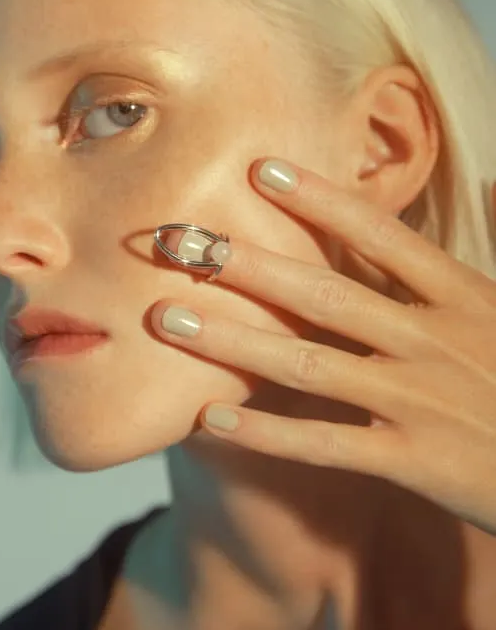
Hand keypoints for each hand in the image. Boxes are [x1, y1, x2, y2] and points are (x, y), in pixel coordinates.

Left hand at [151, 158, 495, 534]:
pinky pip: (325, 443)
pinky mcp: (415, 461)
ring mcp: (421, 401)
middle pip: (324, 293)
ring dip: (233, 339)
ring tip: (167, 319)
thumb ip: (493, 242)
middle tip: (176, 241)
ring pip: (309, 363)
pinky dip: (266, 432)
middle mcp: (435, 340)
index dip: (320, 200)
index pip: (382, 237)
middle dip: (244, 264)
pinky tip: (210, 417)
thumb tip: (489, 181)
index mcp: (464, 297)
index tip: (259, 168)